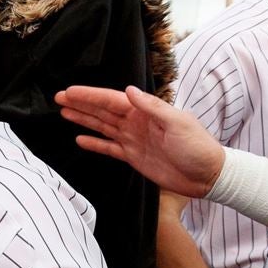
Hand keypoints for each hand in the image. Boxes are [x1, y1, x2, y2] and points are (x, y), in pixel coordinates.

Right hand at [56, 85, 225, 197]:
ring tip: (64, 113)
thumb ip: (153, 107)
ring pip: (102, 126)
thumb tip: (128, 91)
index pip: (112, 100)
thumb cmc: (198, 147)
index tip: (70, 92)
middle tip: (59, 98)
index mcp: (146, 112)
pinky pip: (109, 148)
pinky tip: (80, 140)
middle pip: (102, 111)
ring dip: (83, 119)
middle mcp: (136, 123)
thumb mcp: (178, 122)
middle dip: (81, 104)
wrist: (208, 176)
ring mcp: (133, 140)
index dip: (90, 96)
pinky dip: (94, 144)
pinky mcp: (133, 157)